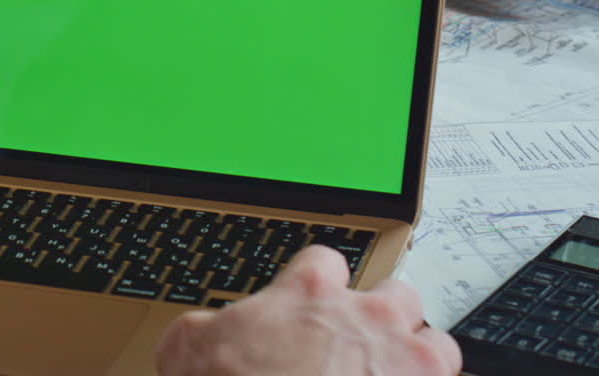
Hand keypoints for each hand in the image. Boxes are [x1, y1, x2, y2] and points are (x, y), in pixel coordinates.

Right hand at [155, 245, 460, 375]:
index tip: (310, 305)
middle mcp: (364, 318)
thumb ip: (211, 324)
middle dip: (383, 319)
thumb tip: (206, 331)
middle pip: (398, 295)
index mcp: (308, 292)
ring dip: (418, 360)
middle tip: (360, 346)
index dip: (318, 284)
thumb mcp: (188, 343)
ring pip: (437, 345)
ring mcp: (403, 363)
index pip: (326, 261)